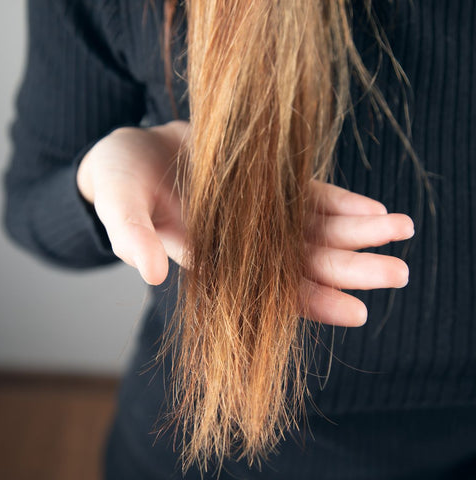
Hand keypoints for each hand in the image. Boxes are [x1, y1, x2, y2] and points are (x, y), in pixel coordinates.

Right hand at [77, 122, 412, 328]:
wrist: (134, 152)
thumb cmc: (120, 182)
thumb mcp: (117, 206)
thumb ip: (130, 237)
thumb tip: (151, 273)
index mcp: (210, 261)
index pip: (267, 293)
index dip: (310, 302)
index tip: (356, 313)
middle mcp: (243, 244)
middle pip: (304, 263)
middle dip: (351, 269)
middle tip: (399, 274)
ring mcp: (259, 213)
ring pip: (315, 230)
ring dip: (358, 234)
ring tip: (401, 232)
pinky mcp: (267, 183)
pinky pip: (309, 196)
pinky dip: (339, 201)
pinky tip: (371, 207)